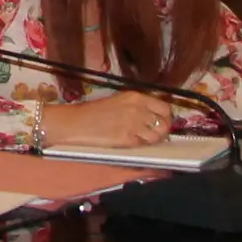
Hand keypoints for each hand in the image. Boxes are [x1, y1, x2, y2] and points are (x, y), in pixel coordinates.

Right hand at [42, 90, 172, 148]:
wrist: (75, 123)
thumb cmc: (92, 111)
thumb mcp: (118, 101)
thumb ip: (137, 106)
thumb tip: (153, 115)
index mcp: (135, 97)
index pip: (164, 107)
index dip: (166, 116)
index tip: (163, 121)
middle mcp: (138, 109)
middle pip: (165, 123)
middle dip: (163, 129)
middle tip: (156, 133)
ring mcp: (134, 125)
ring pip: (157, 136)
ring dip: (153, 139)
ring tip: (143, 138)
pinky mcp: (128, 139)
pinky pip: (144, 144)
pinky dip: (142, 144)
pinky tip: (132, 141)